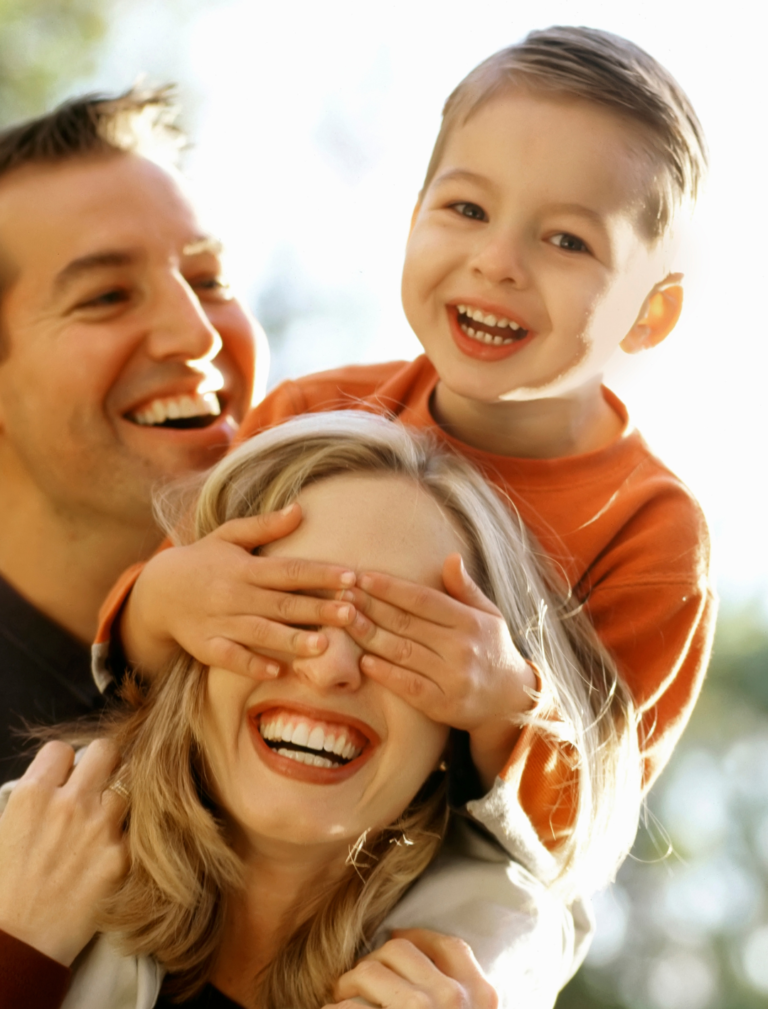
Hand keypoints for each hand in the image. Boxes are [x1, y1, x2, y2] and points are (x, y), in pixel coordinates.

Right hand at [0, 739, 127, 965]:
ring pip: (129, 784)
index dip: (65, 763)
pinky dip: (129, 835)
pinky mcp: (122, 857)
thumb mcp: (7, 830)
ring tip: (110, 819)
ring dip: (121, 798)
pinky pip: (137, 827)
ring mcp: (99, 828)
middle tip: (101, 784)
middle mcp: (68, 804)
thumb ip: (38, 797)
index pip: (62, 748)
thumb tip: (63, 776)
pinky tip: (115, 849)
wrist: (19, 944)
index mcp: (33, 795)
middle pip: (106, 750)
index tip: (67, 778)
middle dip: (104, 764)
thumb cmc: (8, 890)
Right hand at [122, 503, 357, 680]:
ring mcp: (220, 623)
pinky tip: (278, 671)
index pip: (288, 570)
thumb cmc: (204, 560)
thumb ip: (265, 526)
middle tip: (351, 613)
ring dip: (291, 640)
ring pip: (260, 633)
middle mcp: (234, 595)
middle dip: (317, 609)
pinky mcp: (206, 647)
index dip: (320, 574)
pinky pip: (231, 659)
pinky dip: (252, 665)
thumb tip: (300, 508)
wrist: (157, 591)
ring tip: (323, 646)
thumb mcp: (229, 535)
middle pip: (281, 603)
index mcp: (244, 567)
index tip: (351, 576)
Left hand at [324, 928, 497, 1007]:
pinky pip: (347, 1006)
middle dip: (371, 964)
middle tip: (354, 985)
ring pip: (369, 970)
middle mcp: (454, 999)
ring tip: (341, 1002)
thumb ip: (456, 985)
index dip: (418, 938)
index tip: (395, 943)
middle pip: (399, 949)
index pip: (450, 944)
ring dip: (346, 986)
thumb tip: (409, 941)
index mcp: (482, 996)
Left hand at [345, 554, 536, 788]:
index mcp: (470, 621)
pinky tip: (363, 660)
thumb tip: (451, 558)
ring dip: (369, 636)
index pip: (423, 599)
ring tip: (345, 620)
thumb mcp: (488, 615)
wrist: (511, 701)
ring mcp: (453, 678)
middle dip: (371, 607)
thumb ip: (466, 588)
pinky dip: (384, 672)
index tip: (363, 577)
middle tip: (342, 594)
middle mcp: (462, 648)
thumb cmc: (492, 649)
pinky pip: (408, 686)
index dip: (390, 588)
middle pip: (406, 624)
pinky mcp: (443, 705)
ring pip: (402, 652)